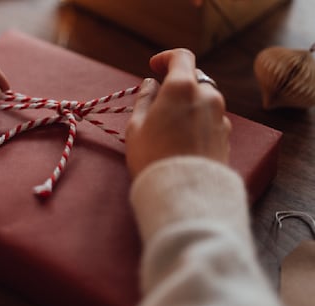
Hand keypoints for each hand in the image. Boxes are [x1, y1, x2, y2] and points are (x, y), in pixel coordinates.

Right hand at [126, 49, 230, 177]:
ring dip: (189, 105)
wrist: (183, 192)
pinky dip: (198, 121)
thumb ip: (144, 99)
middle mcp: (208, 96)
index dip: (166, 58)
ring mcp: (220, 117)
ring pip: (204, 100)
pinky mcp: (226, 136)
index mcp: (183, 87)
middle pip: (194, 79)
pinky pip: (211, 120)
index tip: (154, 67)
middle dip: (177, 86)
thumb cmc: (152, 157)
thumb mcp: (137, 126)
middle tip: (159, 103)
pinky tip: (185, 141)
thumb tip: (151, 84)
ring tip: (171, 127)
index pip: (181, 56)